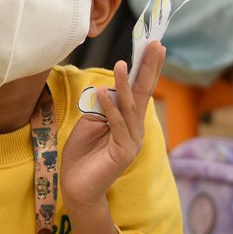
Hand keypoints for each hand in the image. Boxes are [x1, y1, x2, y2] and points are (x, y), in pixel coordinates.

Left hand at [62, 41, 164, 211]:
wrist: (76, 188)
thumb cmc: (83, 155)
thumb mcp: (90, 122)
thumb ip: (101, 106)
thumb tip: (107, 87)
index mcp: (129, 120)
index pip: (140, 89)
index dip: (146, 68)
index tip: (154, 45)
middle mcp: (135, 128)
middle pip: (143, 94)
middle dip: (149, 68)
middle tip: (156, 45)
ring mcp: (131, 141)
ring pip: (129, 107)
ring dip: (125, 84)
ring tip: (121, 63)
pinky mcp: (122, 152)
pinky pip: (116, 125)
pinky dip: (109, 107)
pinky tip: (103, 91)